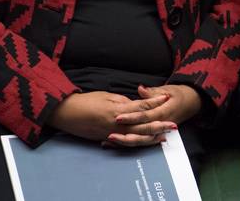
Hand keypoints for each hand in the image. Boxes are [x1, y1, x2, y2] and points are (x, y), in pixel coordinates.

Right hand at [48, 90, 175, 144]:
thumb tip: (135, 104)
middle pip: (143, 125)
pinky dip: (136, 143)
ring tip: (164, 137)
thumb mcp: (106, 96)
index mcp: (118, 109)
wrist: (66, 113)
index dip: (155, 102)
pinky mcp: (106, 139)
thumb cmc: (85, 101)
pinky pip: (125, 143)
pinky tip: (144, 143)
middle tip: (174, 125)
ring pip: (136, 137)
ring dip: (151, 137)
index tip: (167, 98)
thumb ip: (123, 101)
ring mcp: (112, 133)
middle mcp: (117, 123)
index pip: (142, 106)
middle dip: (160, 125)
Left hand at [109, 84, 202, 146]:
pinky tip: (115, 143)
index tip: (118, 117)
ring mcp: (158, 131)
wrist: (192, 103)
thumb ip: (152, 92)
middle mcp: (160, 124)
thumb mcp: (168, 90)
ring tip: (109, 141)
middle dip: (125, 134)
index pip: (145, 116)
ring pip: (140, 140)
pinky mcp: (155, 134)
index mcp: (163, 112)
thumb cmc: (179, 95)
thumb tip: (141, 89)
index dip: (131, 117)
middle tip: (110, 134)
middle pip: (141, 133)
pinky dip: (128, 143)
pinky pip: (141, 141)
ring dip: (125, 142)